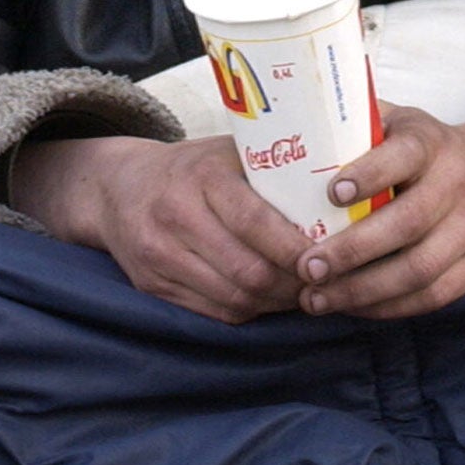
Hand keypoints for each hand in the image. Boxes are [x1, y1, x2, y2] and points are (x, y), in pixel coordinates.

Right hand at [5, 136, 312, 323]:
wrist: (119, 187)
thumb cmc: (194, 168)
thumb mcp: (230, 152)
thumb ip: (277, 170)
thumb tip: (345, 197)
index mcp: (201, 176)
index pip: (256, 223)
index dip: (297, 249)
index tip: (331, 256)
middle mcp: (174, 216)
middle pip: (249, 271)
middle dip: (295, 284)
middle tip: (327, 282)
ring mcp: (158, 255)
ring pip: (235, 298)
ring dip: (277, 302)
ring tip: (306, 292)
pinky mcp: (152, 286)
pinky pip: (215, 312)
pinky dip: (251, 310)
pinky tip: (271, 299)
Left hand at [293, 97, 464, 321]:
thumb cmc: (429, 149)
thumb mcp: (401, 122)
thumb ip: (358, 125)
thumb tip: (291, 121)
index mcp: (433, 143)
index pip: (403, 156)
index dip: (368, 175)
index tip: (331, 194)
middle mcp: (460, 183)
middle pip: (407, 224)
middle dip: (351, 251)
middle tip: (305, 268)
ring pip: (419, 270)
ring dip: (362, 291)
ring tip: (316, 299)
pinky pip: (433, 296)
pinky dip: (389, 307)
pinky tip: (352, 307)